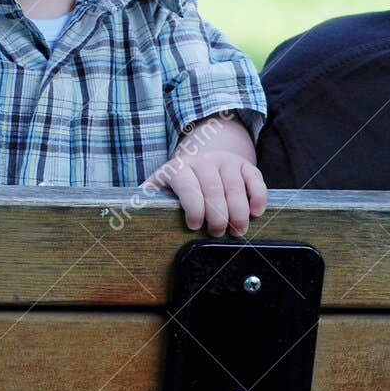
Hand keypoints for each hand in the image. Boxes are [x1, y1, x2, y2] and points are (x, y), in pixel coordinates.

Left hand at [147, 150, 267, 235]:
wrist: (201, 157)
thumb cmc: (178, 183)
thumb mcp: (159, 186)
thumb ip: (147, 198)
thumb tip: (131, 214)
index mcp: (179, 168)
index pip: (187, 185)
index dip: (193, 207)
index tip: (193, 225)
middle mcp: (203, 161)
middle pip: (214, 190)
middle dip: (217, 216)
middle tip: (217, 233)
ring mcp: (226, 161)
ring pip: (236, 187)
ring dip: (238, 212)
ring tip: (237, 230)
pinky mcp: (245, 165)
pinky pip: (255, 178)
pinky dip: (258, 197)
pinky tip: (255, 212)